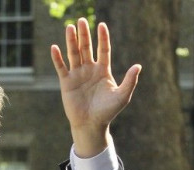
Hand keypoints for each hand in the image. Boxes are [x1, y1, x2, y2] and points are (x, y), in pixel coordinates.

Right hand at [51, 17, 140, 157]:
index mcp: (103, 71)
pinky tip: (55, 47)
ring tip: (70, 27)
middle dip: (84, 35)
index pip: (103, 50)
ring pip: (74, 54)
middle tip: (82, 21)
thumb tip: (138, 66)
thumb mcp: (122, 96)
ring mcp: (77, 75)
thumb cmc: (108, 112)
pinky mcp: (67, 83)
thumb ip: (130, 81)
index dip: (102, 38)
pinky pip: (61, 68)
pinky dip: (58, 58)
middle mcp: (89, 70)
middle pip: (86, 48)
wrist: (92, 125)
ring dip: (71, 41)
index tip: (102, 25)